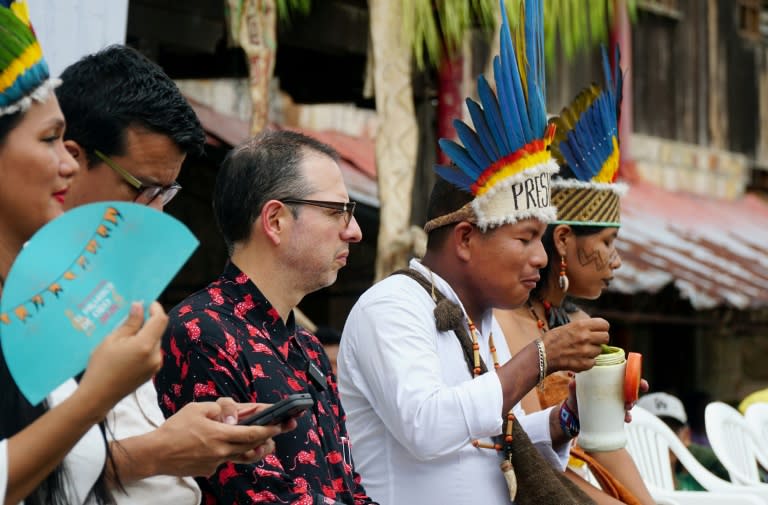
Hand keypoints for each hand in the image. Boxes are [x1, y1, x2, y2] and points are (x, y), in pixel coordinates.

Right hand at [78, 301, 165, 415]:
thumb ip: (130, 323)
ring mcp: (156, 365)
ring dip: (145, 335)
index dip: (155, 309)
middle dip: (147, 323)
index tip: (147, 303)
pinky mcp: (152, 372)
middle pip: (157, 331)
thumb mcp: (112, 340)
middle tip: (130, 319)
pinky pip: (152, 353)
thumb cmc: (101, 366)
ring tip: (124, 337)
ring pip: (154, 342)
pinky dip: (143, 347)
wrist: (98, 396)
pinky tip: (127, 350)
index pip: (160, 320)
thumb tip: (140, 306)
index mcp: (145, 345)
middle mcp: (156, 355)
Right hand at [148, 398, 296, 476]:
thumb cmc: (174, 429)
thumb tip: (232, 414)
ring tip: (262, 442)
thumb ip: (219, 409)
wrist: (155, 454)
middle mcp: (221, 451)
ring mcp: (215, 463)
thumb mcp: (197, 409)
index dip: (268, 429)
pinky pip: (224, 460)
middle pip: (251, 446)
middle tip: (277, 432)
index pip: (251, 432)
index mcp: (220, 435)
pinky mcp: (208, 470)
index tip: (279, 425)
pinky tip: (223, 445)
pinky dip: (229, 452)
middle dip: (267, 438)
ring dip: (252, 448)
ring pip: (240, 455)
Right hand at [543, 317, 608, 372]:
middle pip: (606, 337)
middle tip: (591, 341)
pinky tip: (577, 358)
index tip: (598, 331)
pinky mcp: (585, 364)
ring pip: (599, 351)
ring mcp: (586, 352)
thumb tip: (596, 330)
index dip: (602, 328)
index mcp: (581, 325)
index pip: (604, 325)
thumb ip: (583, 328)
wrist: (542, 355)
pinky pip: (593, 362)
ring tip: (580, 351)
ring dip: (593, 351)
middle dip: (600, 339)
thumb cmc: (552, 339)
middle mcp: (586, 337)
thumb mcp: (568, 327)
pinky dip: (587, 361)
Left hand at [567, 375, 649, 422]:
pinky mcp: (614, 412)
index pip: (625, 375)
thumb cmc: (576, 397)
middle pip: (631, 389)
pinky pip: (624, 414)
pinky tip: (626, 419)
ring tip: (626, 408)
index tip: (643, 385)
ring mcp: (616, 401)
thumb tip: (572, 382)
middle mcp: (615, 389)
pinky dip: (627, 417)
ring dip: (631, 405)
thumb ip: (573, 387)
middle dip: (635, 394)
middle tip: (630, 400)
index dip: (636, 378)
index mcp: (608, 379)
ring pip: (629, 401)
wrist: (573, 415)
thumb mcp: (575, 391)